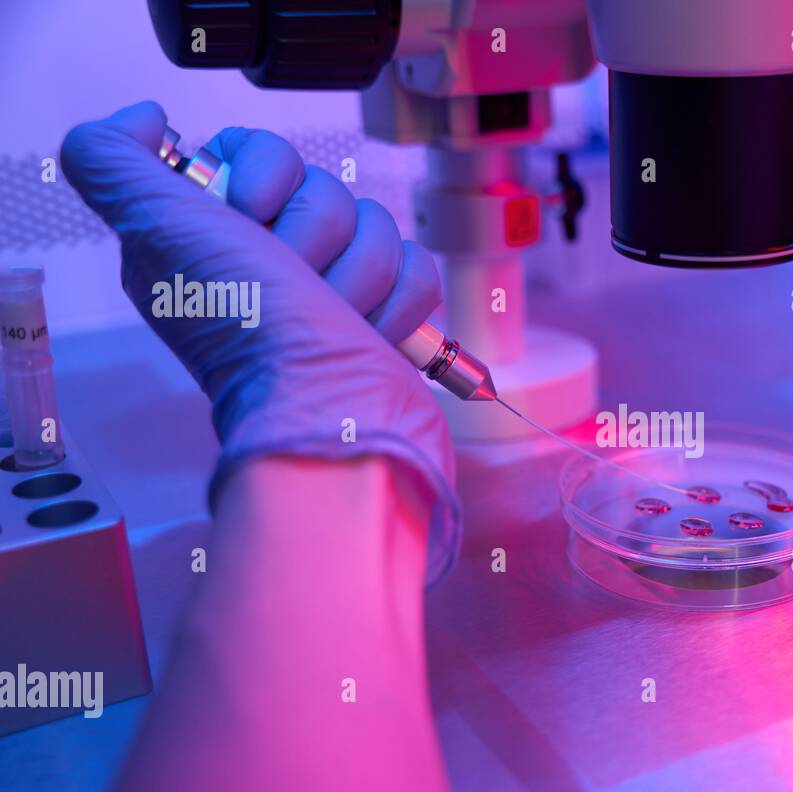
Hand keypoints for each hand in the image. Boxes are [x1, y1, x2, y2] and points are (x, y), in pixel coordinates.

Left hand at [61, 101, 459, 582]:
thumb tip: (145, 120)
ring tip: (330, 317)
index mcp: (212, 231)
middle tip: (289, 281)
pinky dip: (397, 301)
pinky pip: (415, 262)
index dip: (266, 174)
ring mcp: (334, 284)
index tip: (248, 216)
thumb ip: (111, 158)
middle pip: (323, 187)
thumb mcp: (152, 229)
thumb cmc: (244, 329)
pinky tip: (367, 330)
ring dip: (357, 274)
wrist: (327, 404)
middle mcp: (270, 256)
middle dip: (313, 235)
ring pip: (374, 222)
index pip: (260, 148)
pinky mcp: (388, 308)